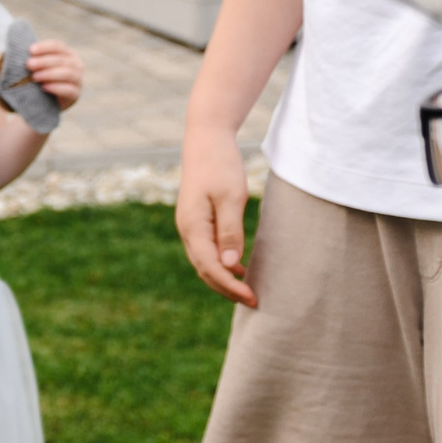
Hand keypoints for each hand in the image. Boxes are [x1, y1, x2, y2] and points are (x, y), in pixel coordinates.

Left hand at [25, 40, 82, 109]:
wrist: (45, 103)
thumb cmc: (39, 80)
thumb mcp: (36, 68)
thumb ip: (32, 59)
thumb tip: (16, 50)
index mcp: (67, 53)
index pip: (58, 46)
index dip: (44, 47)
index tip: (30, 50)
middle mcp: (76, 64)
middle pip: (61, 60)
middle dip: (44, 61)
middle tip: (29, 64)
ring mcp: (78, 79)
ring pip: (67, 73)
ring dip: (49, 74)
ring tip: (34, 77)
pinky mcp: (75, 94)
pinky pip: (69, 90)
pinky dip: (56, 87)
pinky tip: (44, 87)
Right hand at [174, 127, 255, 305]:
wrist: (205, 141)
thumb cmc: (220, 165)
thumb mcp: (231, 197)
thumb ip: (230, 232)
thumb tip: (231, 265)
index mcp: (193, 227)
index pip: (211, 268)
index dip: (230, 286)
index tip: (252, 296)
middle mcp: (187, 231)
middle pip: (205, 270)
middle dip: (227, 289)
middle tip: (254, 301)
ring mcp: (190, 227)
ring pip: (205, 263)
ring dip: (224, 279)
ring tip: (247, 291)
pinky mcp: (197, 221)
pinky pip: (207, 251)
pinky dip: (222, 265)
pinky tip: (240, 269)